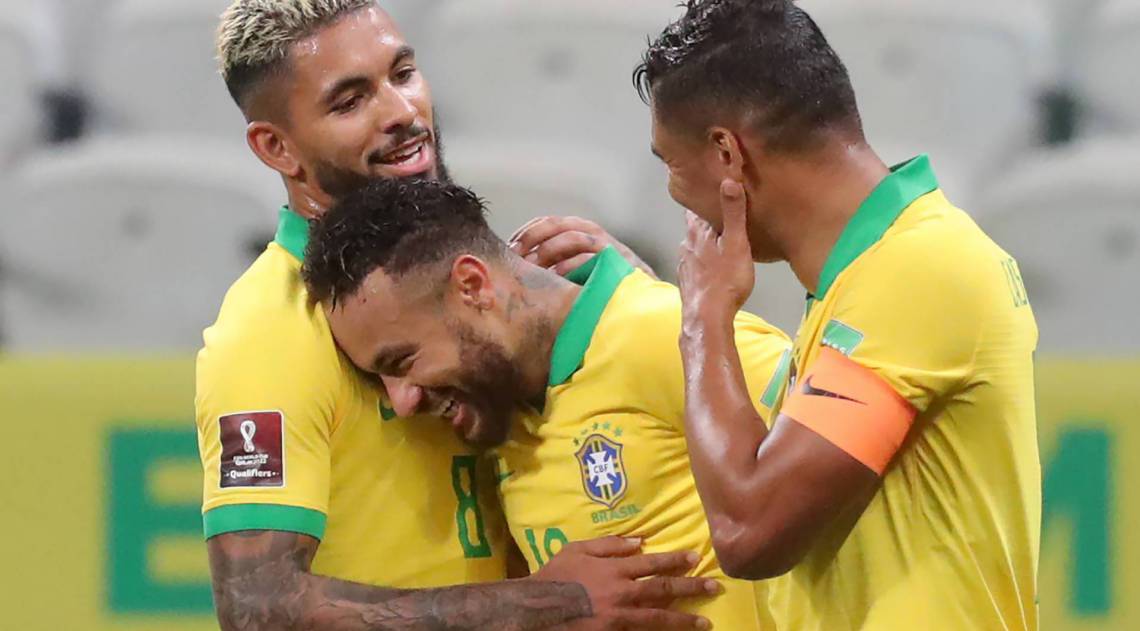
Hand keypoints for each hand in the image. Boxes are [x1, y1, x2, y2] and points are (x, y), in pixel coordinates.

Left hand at [509, 216, 658, 279]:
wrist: (641, 297)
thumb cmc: (604, 283)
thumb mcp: (577, 266)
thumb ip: (556, 259)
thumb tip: (520, 264)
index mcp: (580, 230)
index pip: (547, 222)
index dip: (527, 232)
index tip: (509, 247)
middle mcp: (593, 233)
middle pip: (557, 225)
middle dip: (533, 238)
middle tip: (515, 255)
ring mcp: (607, 246)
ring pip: (572, 238)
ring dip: (549, 250)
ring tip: (533, 267)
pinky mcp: (618, 262)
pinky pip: (590, 258)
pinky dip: (570, 265)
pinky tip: (556, 277)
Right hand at [531, 536, 716, 629]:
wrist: (536, 609)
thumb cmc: (555, 575)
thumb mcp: (578, 549)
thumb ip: (610, 544)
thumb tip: (641, 541)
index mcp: (614, 569)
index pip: (653, 563)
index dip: (676, 560)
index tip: (695, 558)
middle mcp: (622, 592)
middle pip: (663, 589)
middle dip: (690, 588)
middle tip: (714, 587)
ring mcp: (619, 617)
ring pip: (658, 617)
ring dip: (684, 619)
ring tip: (704, 623)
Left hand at [678, 180, 755, 321]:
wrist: (707, 318)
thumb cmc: (725, 281)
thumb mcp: (735, 242)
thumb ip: (732, 212)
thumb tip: (729, 180)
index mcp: (698, 233)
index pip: (696, 209)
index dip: (703, 200)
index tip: (709, 192)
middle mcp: (687, 246)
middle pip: (694, 228)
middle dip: (704, 221)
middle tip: (718, 215)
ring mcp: (685, 265)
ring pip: (693, 247)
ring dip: (703, 242)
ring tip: (718, 240)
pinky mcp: (688, 282)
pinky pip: (695, 266)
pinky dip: (702, 262)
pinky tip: (712, 267)